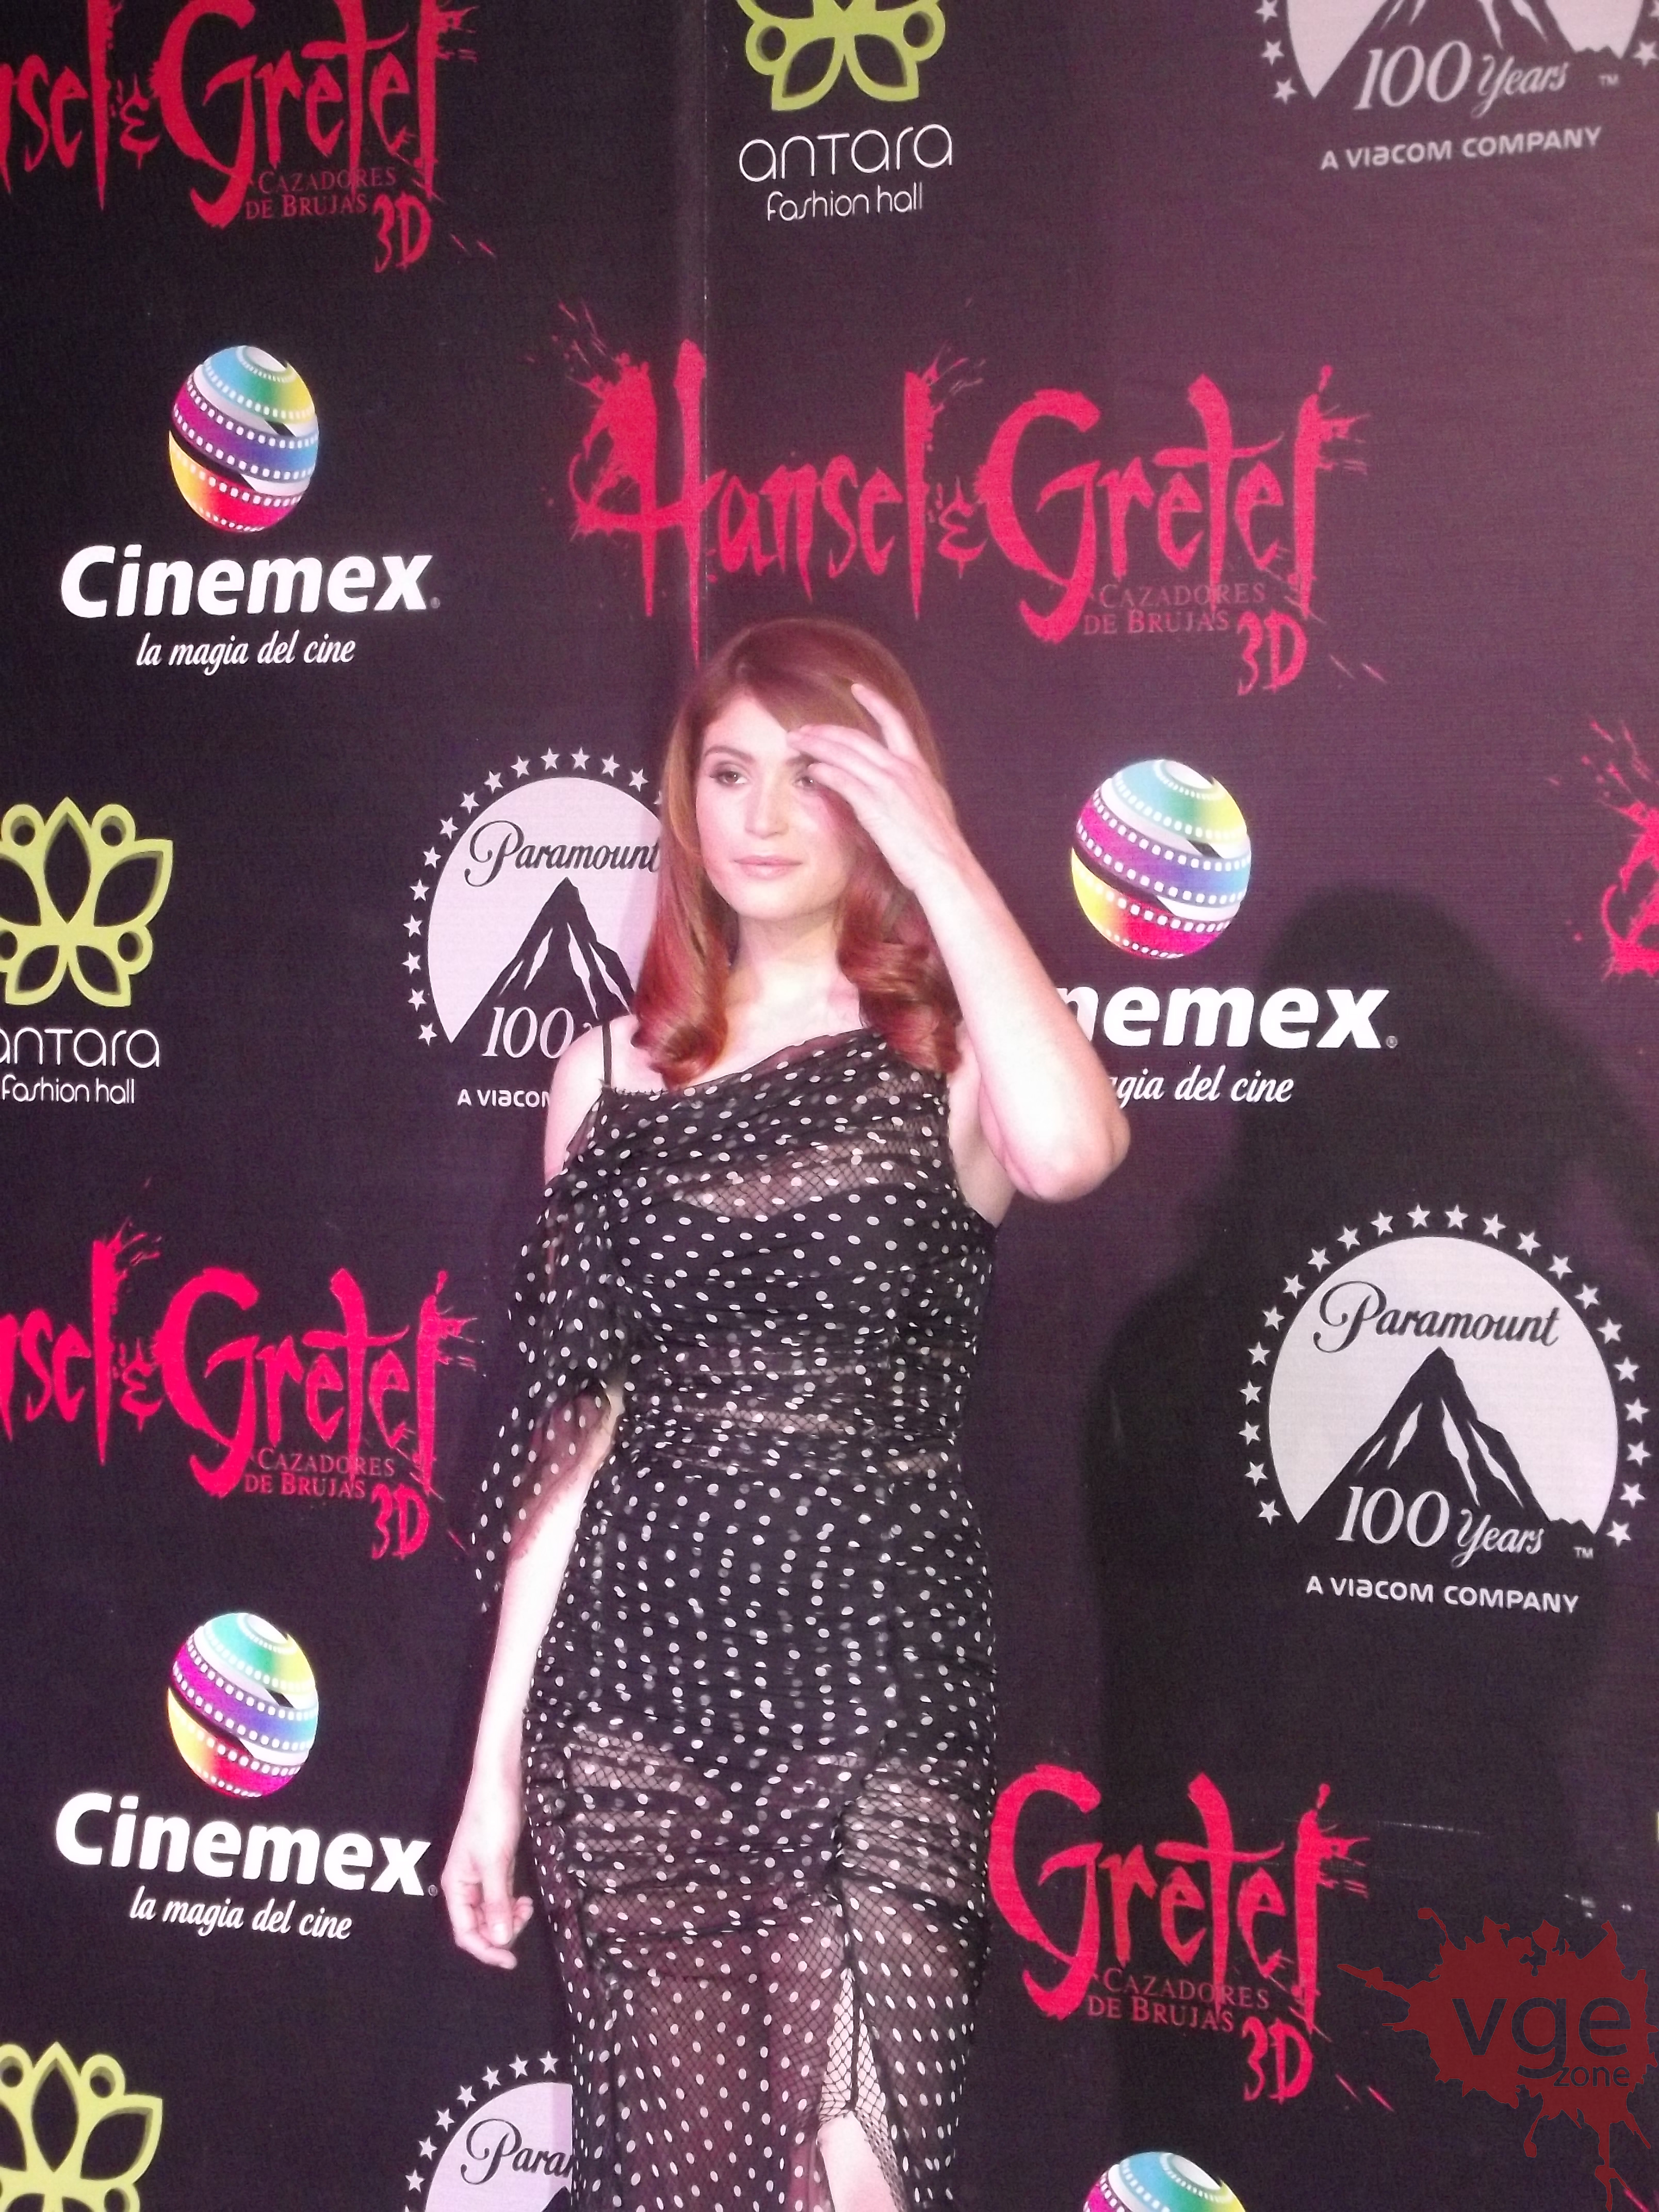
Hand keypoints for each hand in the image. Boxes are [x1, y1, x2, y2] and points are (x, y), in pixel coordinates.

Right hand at [441, 1768, 535, 1968]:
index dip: (486, 1950)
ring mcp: (482, 1878)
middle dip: (501, 1932)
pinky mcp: (496, 1868)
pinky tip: (524, 1901)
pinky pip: (501, 1898)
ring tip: (526, 1908)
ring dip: (509, 1919)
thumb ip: (497, 1901)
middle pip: (479, 1927)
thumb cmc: (491, 1816)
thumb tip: (500, 1940)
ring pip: (492, 1914)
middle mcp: (466, 1886)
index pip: (466, 1932)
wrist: (501, 1780)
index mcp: (456, 1887)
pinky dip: (512, 1905)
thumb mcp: (495, 1862)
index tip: (510, 1960)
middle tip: (523, 1919)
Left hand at [788, 682, 966, 895]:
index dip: (875, 702)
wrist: (946, 867)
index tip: (857, 688)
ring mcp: (888, 785)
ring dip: (817, 745)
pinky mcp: (874, 805)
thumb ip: (911, 794)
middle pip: (857, 737)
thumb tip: (895, 793)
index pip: (895, 723)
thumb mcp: (930, 810)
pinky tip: (812, 770)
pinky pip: (843, 780)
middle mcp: (903, 770)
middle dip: (826, 730)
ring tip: (796, 742)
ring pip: (845, 754)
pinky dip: (825, 772)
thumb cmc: (938, 849)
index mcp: (918, 768)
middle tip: (803, 729)